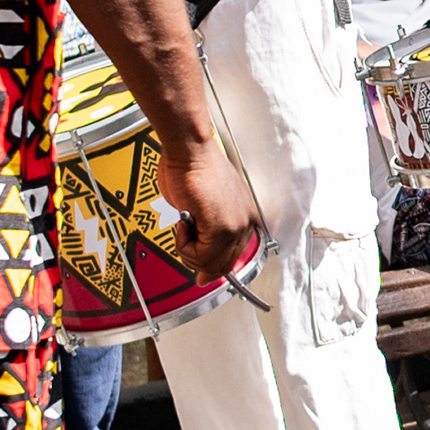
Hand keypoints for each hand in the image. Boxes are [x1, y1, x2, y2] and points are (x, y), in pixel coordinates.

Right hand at [158, 130, 261, 278]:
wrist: (190, 151)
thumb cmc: (194, 168)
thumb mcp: (204, 204)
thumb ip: (206, 228)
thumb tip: (197, 247)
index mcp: (244, 216)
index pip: (233, 256)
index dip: (214, 269)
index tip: (203, 278)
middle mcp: (245, 222)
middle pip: (223, 264)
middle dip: (198, 261)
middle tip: (184, 245)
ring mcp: (235, 225)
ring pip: (210, 263)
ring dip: (188, 250)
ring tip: (184, 225)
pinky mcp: (221, 227)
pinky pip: (199, 255)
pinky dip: (184, 245)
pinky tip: (184, 223)